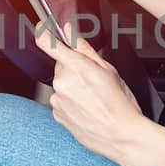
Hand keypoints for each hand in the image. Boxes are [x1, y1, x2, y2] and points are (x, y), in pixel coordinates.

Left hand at [35, 30, 154, 164]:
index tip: (42, 28)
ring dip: (74, 86)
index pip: (48, 43)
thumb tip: (70, 32)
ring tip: (93, 98)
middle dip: (74, 68)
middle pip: (61, 65)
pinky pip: (62, 100)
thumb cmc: (120, 105)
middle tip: (93, 79)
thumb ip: (85, 48)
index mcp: (76, 68)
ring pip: (62, 84)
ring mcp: (58, 100)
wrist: (121, 137)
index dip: (43, 32)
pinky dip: (72, 101)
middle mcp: (62, 83)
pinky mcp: (57, 114)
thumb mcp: (108, 70)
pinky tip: (88, 107)